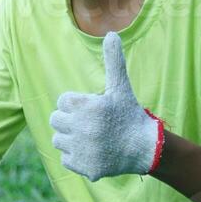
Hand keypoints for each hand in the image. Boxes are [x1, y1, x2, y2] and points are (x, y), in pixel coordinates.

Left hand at [48, 32, 164, 181]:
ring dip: (71, 138)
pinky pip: (66, 159)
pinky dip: (77, 157)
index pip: (62, 101)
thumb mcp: (120, 87)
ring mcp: (82, 149)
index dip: (77, 104)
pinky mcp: (83, 167)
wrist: (145, 148)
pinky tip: (94, 152)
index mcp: (86, 106)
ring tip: (92, 138)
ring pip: (58, 140)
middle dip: (70, 120)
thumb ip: (113, 61)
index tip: (93, 109)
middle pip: (55, 120)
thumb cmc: (129, 114)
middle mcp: (81, 128)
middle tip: (90, 124)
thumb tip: (111, 34)